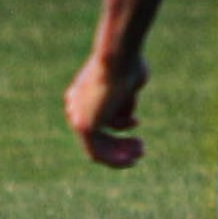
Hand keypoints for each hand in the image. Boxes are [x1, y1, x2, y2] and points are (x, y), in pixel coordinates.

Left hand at [64, 51, 148, 167]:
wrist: (118, 58)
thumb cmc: (128, 65)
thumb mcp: (128, 83)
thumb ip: (125, 100)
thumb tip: (127, 118)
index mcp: (82, 95)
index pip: (96, 118)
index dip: (118, 125)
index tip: (137, 123)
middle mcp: (76, 107)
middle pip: (98, 135)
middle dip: (120, 144)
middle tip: (141, 146)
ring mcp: (78, 117)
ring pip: (99, 146)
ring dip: (120, 155)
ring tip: (140, 152)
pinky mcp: (85, 126)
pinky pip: (97, 152)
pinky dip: (114, 159)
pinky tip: (131, 160)